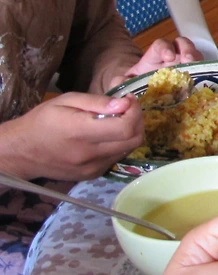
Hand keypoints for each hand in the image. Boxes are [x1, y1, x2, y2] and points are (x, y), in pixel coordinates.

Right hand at [0, 93, 142, 180]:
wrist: (22, 152)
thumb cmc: (42, 121)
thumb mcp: (66, 101)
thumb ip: (97, 102)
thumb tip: (124, 104)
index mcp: (80, 132)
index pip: (125, 127)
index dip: (134, 111)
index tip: (128, 100)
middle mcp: (89, 154)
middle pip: (134, 140)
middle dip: (138, 120)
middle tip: (127, 109)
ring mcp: (92, 167)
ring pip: (128, 149)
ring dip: (130, 133)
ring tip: (117, 120)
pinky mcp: (92, 175)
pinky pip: (117, 157)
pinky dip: (119, 144)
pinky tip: (107, 135)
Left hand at [116, 37, 201, 84]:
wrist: (147, 101)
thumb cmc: (138, 89)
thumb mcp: (126, 85)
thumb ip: (120, 83)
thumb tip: (120, 81)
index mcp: (155, 57)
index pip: (162, 44)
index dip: (166, 47)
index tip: (168, 57)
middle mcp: (173, 59)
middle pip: (184, 45)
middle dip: (188, 49)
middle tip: (188, 59)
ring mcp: (186, 68)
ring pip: (197, 57)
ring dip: (199, 61)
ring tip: (199, 70)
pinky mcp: (195, 80)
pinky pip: (204, 73)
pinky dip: (207, 75)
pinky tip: (205, 83)